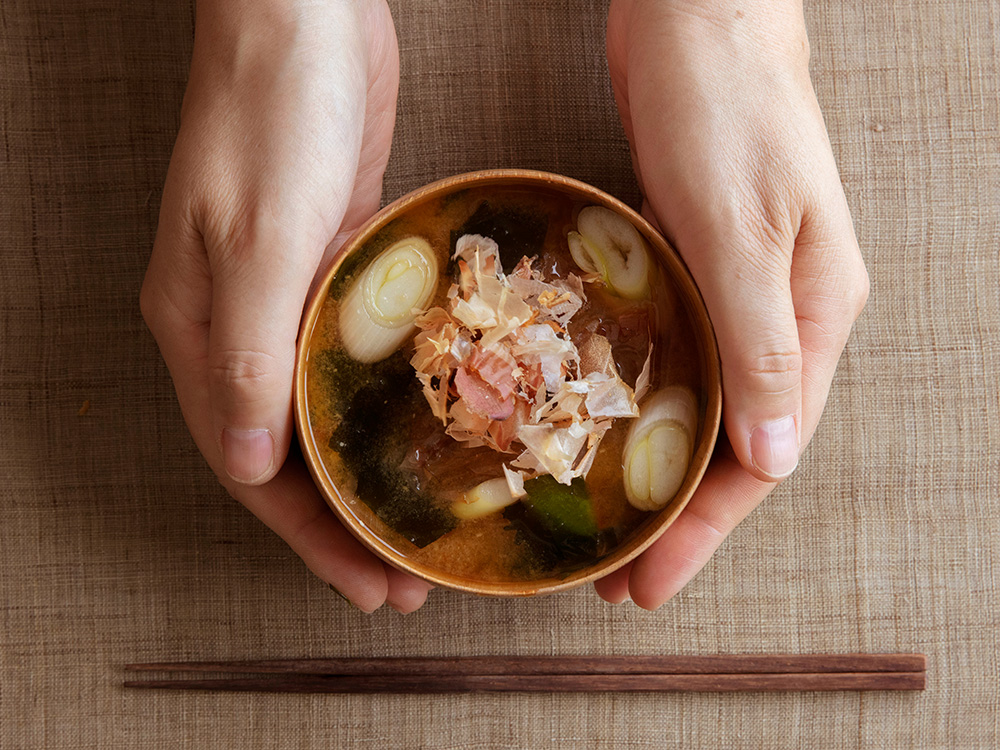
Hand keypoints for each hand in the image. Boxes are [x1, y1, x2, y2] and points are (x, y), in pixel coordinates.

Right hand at [140, 0, 431, 612]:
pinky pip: (350, 360)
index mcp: (202, 329)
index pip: (251, 466)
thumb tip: (246, 461)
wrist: (302, 16)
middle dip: (343, 526)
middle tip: (404, 581)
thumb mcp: (260, 240)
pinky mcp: (331, 261)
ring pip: (321, 412)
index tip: (368, 585)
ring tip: (417, 526)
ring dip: (366, 475)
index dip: (310, 537)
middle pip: (287, 452)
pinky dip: (381, 407)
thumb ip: (248, 356)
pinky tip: (424, 429)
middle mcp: (236, 323)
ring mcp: (284, 292)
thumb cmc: (274, 114)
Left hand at [596, 0, 868, 607]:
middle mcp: (780, 315)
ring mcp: (735, 290)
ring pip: (697, 408)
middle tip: (613, 579)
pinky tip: (593, 431)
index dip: (705, 529)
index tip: (649, 583)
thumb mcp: (741, 227)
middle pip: (730, 445)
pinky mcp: (692, 264)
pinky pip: (669, 358)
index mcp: (812, 315)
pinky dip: (635, 406)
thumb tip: (775, 462)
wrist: (696, 13)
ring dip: (650, 471)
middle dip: (674, 519)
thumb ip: (760, 345)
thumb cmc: (727, 105)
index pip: (764, 455)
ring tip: (598, 526)